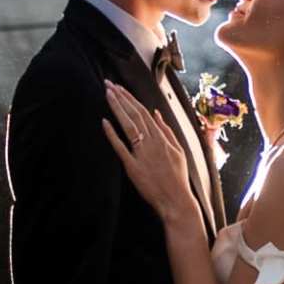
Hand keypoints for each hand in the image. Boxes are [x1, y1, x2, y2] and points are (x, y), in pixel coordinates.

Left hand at [98, 82, 196, 223]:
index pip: (143, 111)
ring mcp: (141, 153)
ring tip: (107, 94)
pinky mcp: (132, 166)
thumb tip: (157, 113)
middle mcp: (151, 142)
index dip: (130, 98)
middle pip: (134, 114)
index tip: (119, 87)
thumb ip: (167, 131)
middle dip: (120, 97)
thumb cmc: (177, 177)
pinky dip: (112, 134)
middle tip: (108, 84)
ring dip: (117, 108)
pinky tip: (104, 121)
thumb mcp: (178, 151)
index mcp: (161, 137)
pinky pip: (121, 147)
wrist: (176, 200)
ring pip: (128, 125)